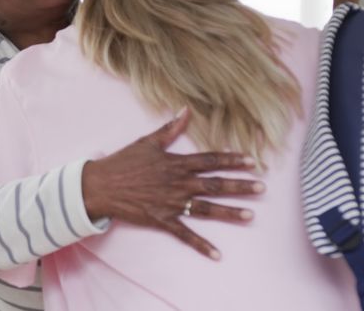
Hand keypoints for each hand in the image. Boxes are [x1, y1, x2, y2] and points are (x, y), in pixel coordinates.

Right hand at [80, 109, 263, 259]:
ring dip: (230, 212)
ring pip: (207, 209)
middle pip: (215, 184)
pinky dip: (201, 245)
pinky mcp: (163, 220)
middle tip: (262, 188)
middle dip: (240, 186)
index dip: (232, 160)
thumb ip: (170, 128)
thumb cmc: (123, 161)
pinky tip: (217, 254)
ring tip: (251, 215)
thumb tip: (186, 110)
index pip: (210, 160)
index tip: (252, 161)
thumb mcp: (148, 141)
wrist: (101, 185)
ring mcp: (172, 203)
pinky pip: (185, 234)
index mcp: (176, 163)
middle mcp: (178, 183)